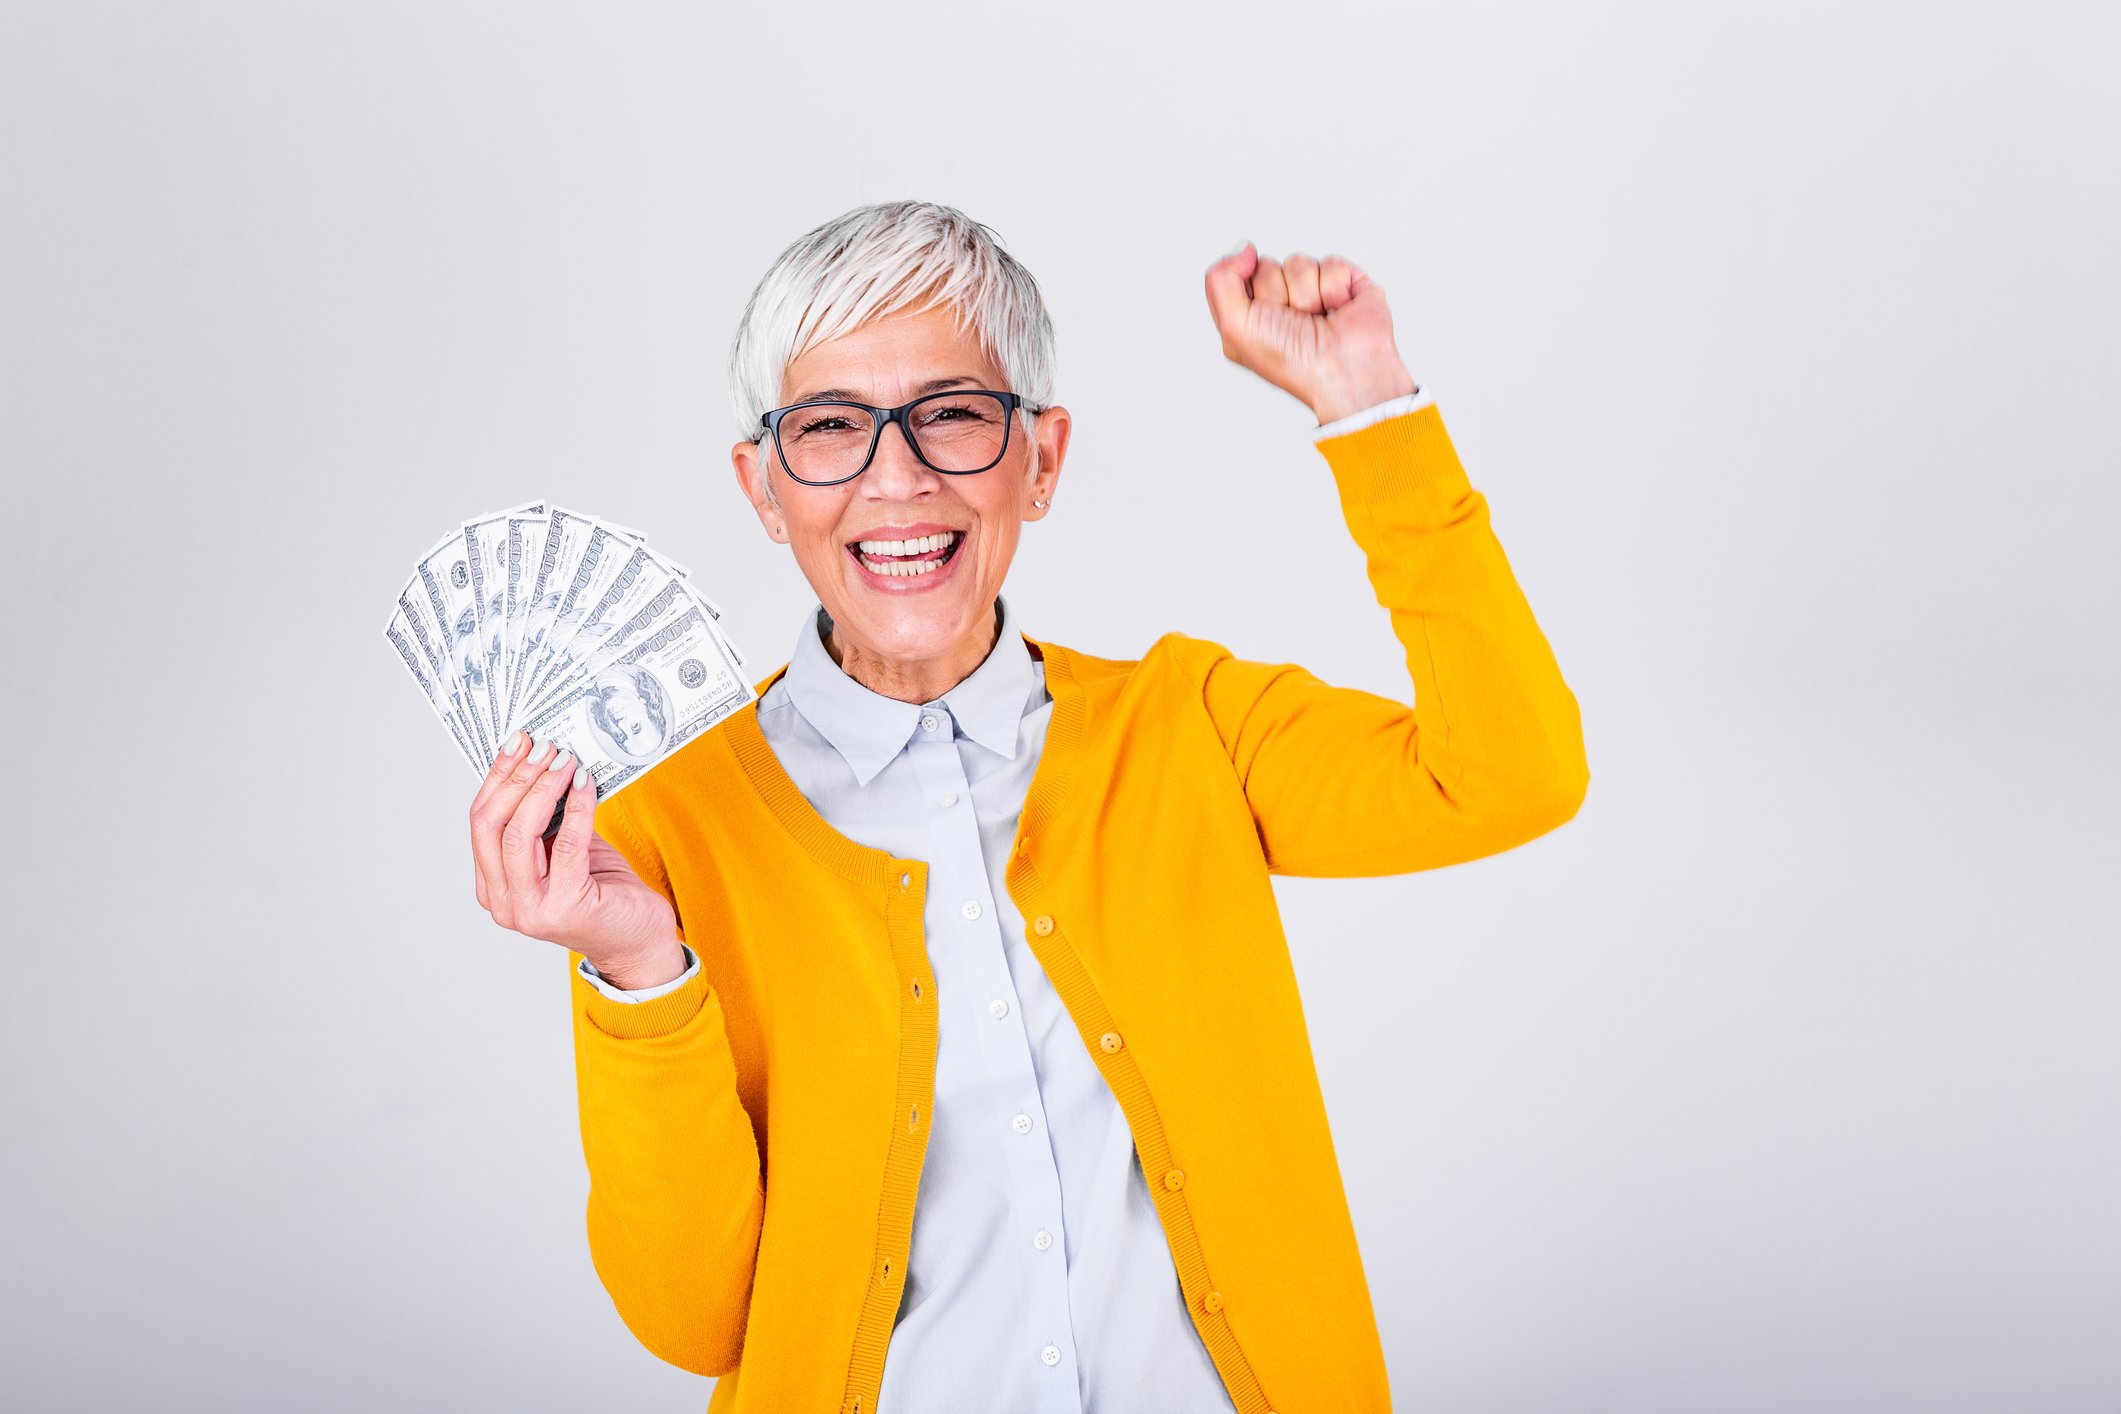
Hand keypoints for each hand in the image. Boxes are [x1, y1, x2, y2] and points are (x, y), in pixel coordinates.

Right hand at [469, 732, 685, 989]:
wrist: (637, 940)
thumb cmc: (601, 892)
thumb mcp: (562, 851)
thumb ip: (545, 820)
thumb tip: (544, 761)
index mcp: (493, 886)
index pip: (481, 822)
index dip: (496, 778)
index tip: (516, 742)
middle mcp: (504, 902)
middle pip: (491, 826)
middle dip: (517, 778)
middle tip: (542, 746)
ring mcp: (531, 909)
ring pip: (520, 834)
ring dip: (543, 788)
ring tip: (564, 760)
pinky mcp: (567, 907)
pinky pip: (567, 845)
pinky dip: (577, 807)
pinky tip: (586, 783)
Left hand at [1203, 242, 1417, 423]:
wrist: (1346, 370)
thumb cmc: (1294, 363)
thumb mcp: (1234, 328)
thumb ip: (1219, 281)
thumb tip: (1244, 251)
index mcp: (1250, 319)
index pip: (1235, 277)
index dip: (1248, 293)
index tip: (1261, 318)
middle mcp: (1279, 307)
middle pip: (1266, 267)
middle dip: (1278, 292)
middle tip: (1293, 321)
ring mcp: (1312, 294)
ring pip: (1298, 263)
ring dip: (1307, 294)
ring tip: (1318, 320)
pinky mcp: (1342, 283)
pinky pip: (1329, 262)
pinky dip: (1334, 287)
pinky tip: (1338, 310)